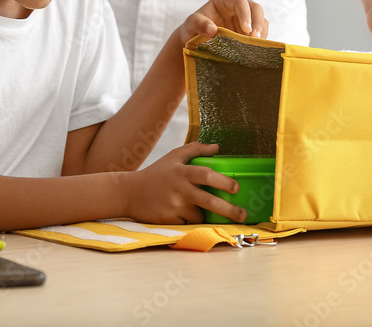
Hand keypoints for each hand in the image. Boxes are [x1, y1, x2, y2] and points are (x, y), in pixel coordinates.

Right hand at [122, 142, 246, 223]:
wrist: (129, 192)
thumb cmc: (155, 173)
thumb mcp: (173, 157)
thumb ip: (195, 150)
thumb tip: (217, 148)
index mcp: (182, 172)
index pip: (207, 175)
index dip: (224, 181)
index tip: (236, 188)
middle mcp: (180, 189)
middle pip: (209, 201)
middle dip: (229, 210)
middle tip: (242, 215)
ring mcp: (174, 207)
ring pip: (199, 215)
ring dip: (203, 214)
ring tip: (195, 207)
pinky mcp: (169, 221)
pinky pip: (188, 224)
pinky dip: (189, 220)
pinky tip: (179, 213)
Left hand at [176, 0, 268, 45]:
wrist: (194, 41)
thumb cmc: (192, 29)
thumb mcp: (190, 24)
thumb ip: (198, 24)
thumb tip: (212, 30)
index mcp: (224, 0)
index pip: (240, 2)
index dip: (245, 14)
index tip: (246, 30)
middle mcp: (237, 7)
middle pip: (256, 8)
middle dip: (258, 23)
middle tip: (255, 39)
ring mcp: (244, 18)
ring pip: (261, 20)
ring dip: (261, 33)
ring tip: (255, 47)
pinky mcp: (248, 31)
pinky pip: (260, 33)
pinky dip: (260, 41)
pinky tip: (254, 50)